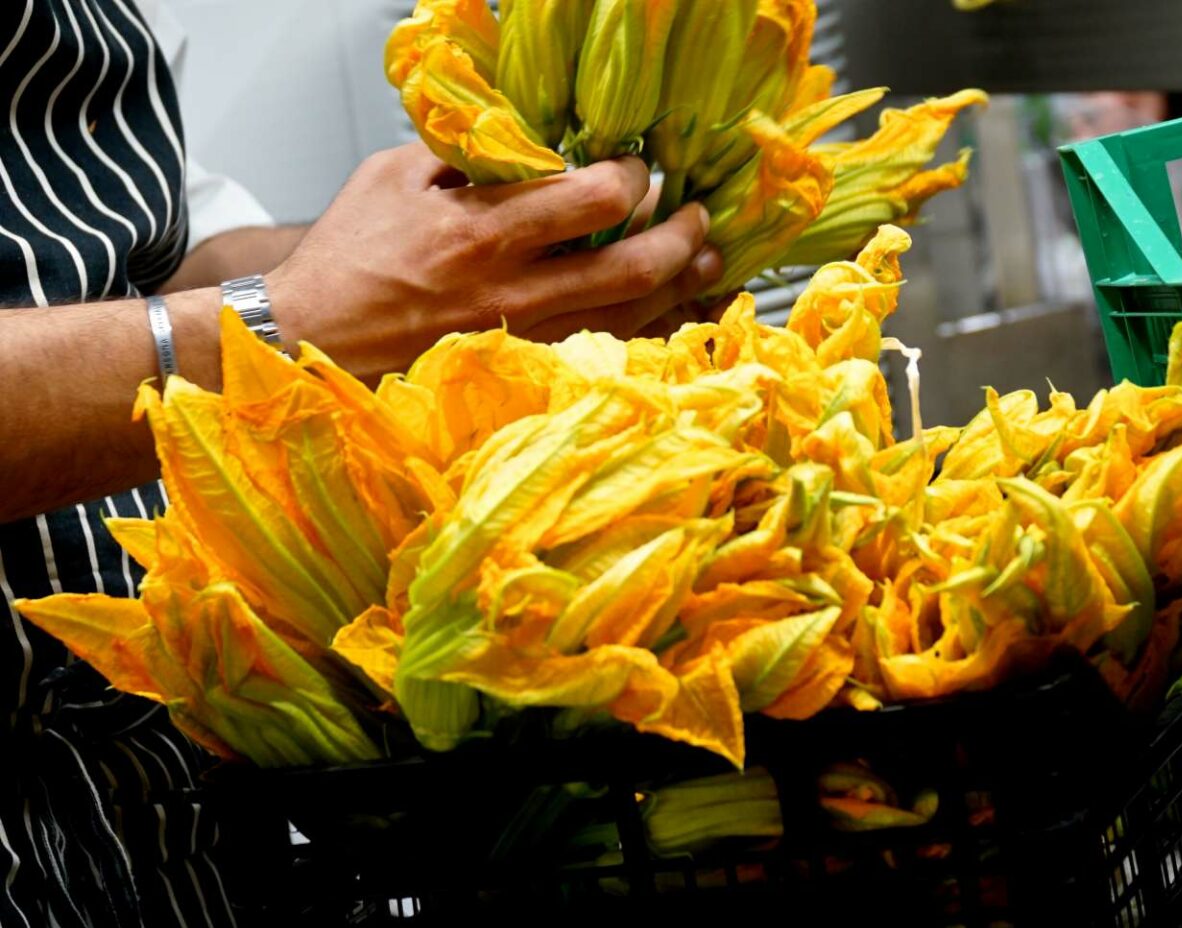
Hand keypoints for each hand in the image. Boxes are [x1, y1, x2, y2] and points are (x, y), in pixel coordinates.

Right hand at [267, 143, 722, 381]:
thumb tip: (529, 143)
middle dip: (683, 237)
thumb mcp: (395, 177)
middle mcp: (513, 289)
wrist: (313, 338)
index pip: (594, 199)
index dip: (635, 177)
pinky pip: (604, 352)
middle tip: (698, 215)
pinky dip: (646, 332)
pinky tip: (669, 313)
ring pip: (629, 317)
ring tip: (708, 263)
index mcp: (483, 230)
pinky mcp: (522, 370)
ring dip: (681, 287)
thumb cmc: (348, 258)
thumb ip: (468, 156)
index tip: (640, 167)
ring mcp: (523, 337)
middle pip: (633, 267)